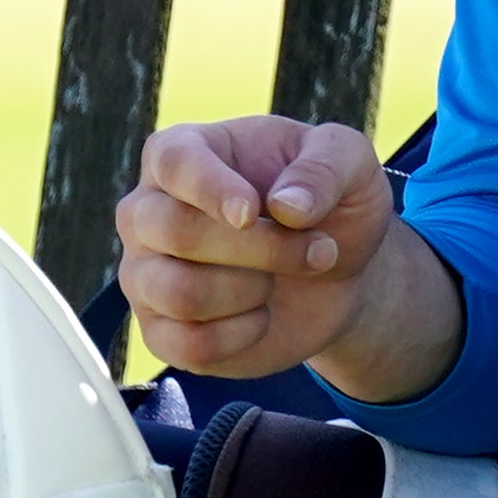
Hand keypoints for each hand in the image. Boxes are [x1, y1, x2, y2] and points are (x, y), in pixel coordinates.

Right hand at [118, 115, 397, 378]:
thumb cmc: (327, 202)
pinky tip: (261, 317)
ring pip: (181, 293)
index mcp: (181, 153)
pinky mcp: (161, 331)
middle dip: (263, 249)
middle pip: (178, 232)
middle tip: (317, 251)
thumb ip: (326, 166)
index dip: (211, 189)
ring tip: (280, 280)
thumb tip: (287, 207)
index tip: (253, 212)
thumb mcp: (351, 162)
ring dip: (254, 292)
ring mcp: (146, 274)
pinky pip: (189, 344)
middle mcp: (147, 212)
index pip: (173, 162)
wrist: (334, 273)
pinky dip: (242, 336)